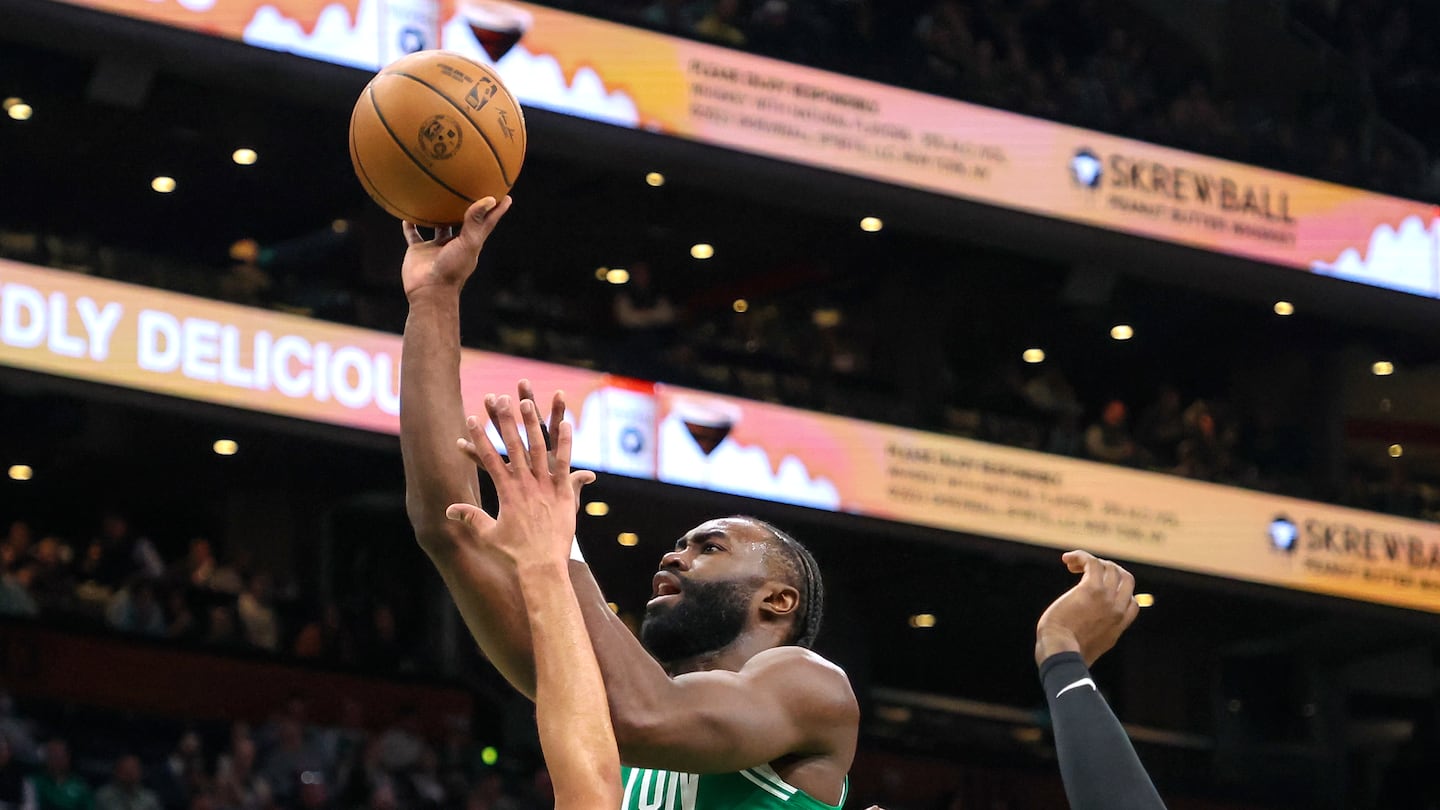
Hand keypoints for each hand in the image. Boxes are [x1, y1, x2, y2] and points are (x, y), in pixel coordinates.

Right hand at [401, 196, 511, 299]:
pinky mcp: (419, 250)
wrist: (429, 290)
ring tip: (437, 197)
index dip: (497, 210)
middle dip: (468, 208)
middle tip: (471, 190)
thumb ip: (476, 221)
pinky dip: (410, 226)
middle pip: (463, 222)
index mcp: (471, 243)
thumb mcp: (468, 243)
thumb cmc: (452, 269)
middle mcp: (455, 243)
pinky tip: (407, 215)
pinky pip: (413, 235)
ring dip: (437, 214)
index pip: (487, 222)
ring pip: (438, 226)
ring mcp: (436, 247)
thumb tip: (490, 199)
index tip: (506, 196)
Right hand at [446, 384, 594, 568]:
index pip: (489, 459)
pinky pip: (565, 462)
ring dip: (532, 424)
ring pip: (538, 449)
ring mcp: (545, 486)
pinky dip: (565, 443)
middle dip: (504, 421)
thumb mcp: (489, 534)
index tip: (470, 419)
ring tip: (526, 402)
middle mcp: (524, 484)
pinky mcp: (564, 492)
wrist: (542, 567)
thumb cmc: (514, 553)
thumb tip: (449, 510)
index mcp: (506, 492)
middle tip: (497, 399)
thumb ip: (471, 518)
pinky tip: (565, 423)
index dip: (479, 438)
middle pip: (513, 446)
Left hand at [1034, 550, 1140, 666]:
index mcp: (1119, 625)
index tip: (1098, 589)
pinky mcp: (1091, 589)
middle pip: (1126, 578)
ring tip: (1072, 565)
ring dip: (1091, 561)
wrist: (1060, 651)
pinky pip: (1092, 562)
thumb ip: (1094, 636)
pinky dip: (1081, 556)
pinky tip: (1068, 559)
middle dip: (1109, 570)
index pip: (1133, 601)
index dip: (1118, 590)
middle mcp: (1117, 610)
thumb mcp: (1089, 648)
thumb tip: (1084, 632)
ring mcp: (1107, 598)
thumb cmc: (1065, 652)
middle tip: (1086, 572)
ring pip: (1109, 567)